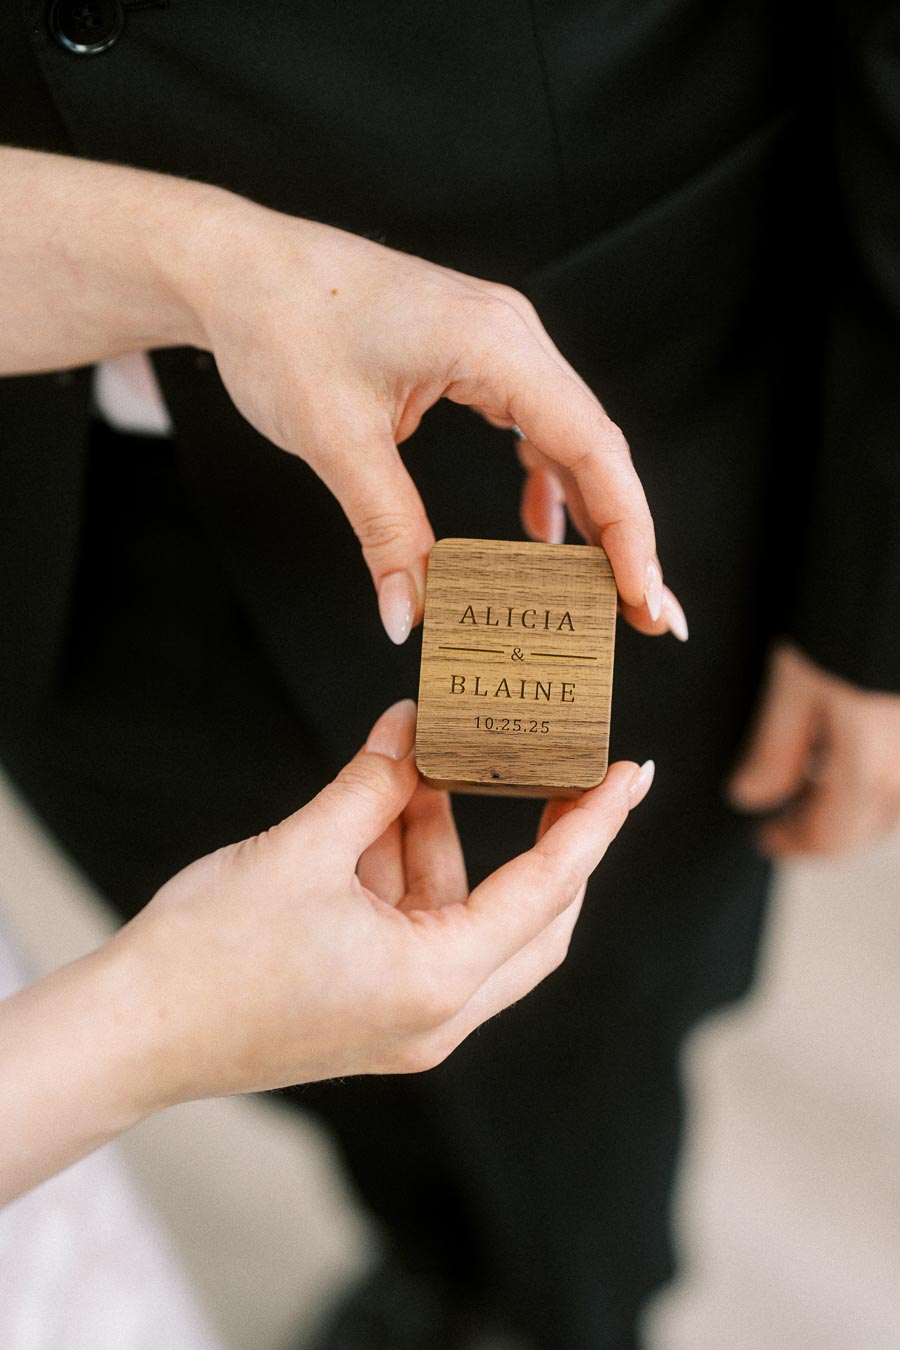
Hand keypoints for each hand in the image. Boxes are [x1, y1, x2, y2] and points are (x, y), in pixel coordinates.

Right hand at [0, 699, 652, 1202]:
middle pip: (534, 921)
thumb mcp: (302, 848)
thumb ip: (372, 783)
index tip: (633, 774)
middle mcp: (436, 1016)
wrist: (133, 1032)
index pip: (546, 890)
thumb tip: (415, 725)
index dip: (594, 824)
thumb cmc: (209, 954)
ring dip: (450, 840)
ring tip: (419, 766)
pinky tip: (383, 811)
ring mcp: (407, 1020)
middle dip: (546, 841)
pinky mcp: (375, 1011)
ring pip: (469, 917)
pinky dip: (413, 870)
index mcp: (435, 983)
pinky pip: (424, 930)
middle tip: (557, 771)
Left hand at [183, 197, 684, 641]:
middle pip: (597, 446)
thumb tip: (410, 614)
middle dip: (625, 533)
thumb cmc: (279, 326)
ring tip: (606, 587)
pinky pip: (532, 426)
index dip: (627, 528)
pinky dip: (544, 482)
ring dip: (592, 513)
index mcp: (495, 342)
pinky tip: (540, 533)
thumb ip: (386, 529)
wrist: (236, 267)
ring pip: (570, 439)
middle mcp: (512, 335)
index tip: (641, 596)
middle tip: (647, 614)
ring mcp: (496, 343)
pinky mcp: (473, 357)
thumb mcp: (336, 439)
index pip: (591, 445)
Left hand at [728, 642, 899, 855]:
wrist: (895, 575)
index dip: (793, 843)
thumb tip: (749, 797)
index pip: (831, 837)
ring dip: (853, 804)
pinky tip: (850, 746)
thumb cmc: (847, 622)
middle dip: (822, 828)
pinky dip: (877, 775)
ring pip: (890, 803)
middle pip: (865, 826)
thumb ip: (775, 751)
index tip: (765, 836)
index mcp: (872, 772)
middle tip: (783, 816)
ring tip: (814, 777)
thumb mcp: (796, 685)